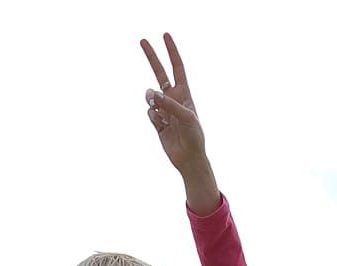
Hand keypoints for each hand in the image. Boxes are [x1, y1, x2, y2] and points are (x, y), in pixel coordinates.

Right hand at [140, 33, 219, 212]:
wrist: (189, 158)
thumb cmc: (194, 136)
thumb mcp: (186, 117)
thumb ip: (169, 103)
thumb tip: (151, 94)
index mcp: (184, 93)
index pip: (177, 67)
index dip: (172, 52)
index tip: (165, 36)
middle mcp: (173, 98)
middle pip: (159, 73)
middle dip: (152, 57)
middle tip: (142, 40)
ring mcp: (164, 109)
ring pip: (150, 97)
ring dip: (152, 101)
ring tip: (161, 112)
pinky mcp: (157, 122)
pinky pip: (149, 113)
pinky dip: (154, 119)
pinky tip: (163, 128)